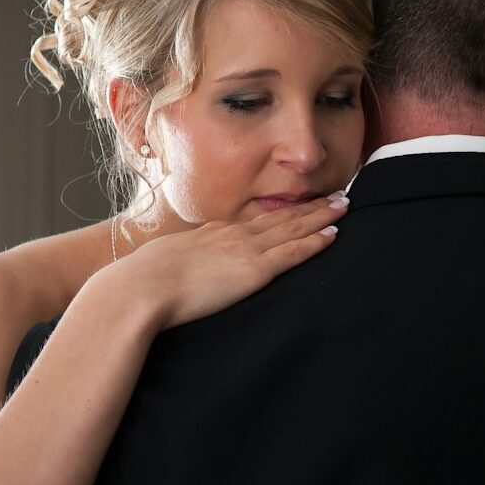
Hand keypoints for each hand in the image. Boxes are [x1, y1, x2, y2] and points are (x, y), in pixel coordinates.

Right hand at [114, 193, 348, 331]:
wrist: (141, 289)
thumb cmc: (142, 283)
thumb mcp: (161, 265)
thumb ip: (177, 267)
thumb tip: (173, 275)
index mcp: (212, 234)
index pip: (256, 222)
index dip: (281, 213)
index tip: (298, 206)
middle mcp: (233, 235)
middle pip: (281, 217)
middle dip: (311, 207)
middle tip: (337, 195)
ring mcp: (246, 250)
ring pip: (294, 228)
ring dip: (321, 216)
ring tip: (344, 206)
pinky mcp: (255, 270)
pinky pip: (293, 252)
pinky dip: (316, 242)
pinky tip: (333, 234)